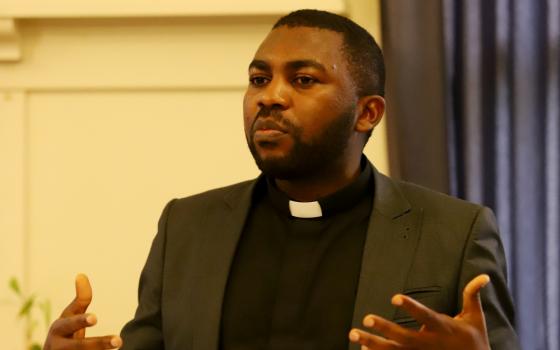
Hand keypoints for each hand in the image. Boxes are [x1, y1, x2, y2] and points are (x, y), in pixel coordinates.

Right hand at [44, 274, 121, 349]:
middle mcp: (57, 346)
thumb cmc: (65, 334)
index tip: (95, 318)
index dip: (81, 321)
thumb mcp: (69, 317)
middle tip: (119, 341)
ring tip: (120, 343)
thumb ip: (80, 301)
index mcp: (58, 329)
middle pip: (79, 347)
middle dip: (98, 344)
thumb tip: (81, 274)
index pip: (70, 324)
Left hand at [349, 274, 490, 349]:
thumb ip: (472, 296)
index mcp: (443, 328)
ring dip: (372, 343)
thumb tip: (483, 276)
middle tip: (366, 318)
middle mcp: (429, 343)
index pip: (424, 316)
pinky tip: (363, 349)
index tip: (394, 297)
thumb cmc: (474, 341)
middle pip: (402, 336)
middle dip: (384, 328)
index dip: (410, 306)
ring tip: (353, 334)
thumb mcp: (475, 318)